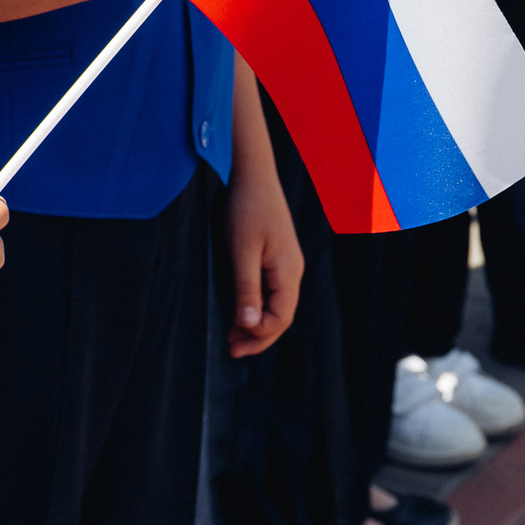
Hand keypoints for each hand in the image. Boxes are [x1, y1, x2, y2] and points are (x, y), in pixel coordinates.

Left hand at [225, 153, 300, 358]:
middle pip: (281, 317)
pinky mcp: (278, 257)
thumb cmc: (246, 208)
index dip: (257, 336)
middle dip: (258, 337)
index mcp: (288, 272)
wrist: (254, 173)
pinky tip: (241, 310)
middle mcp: (293, 271)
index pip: (279, 319)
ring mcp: (288, 264)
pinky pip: (273, 292)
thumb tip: (249, 326)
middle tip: (230, 350)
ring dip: (257, 324)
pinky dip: (258, 307)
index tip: (231, 344)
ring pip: (278, 305)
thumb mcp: (241, 250)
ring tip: (232, 336)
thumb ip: (246, 288)